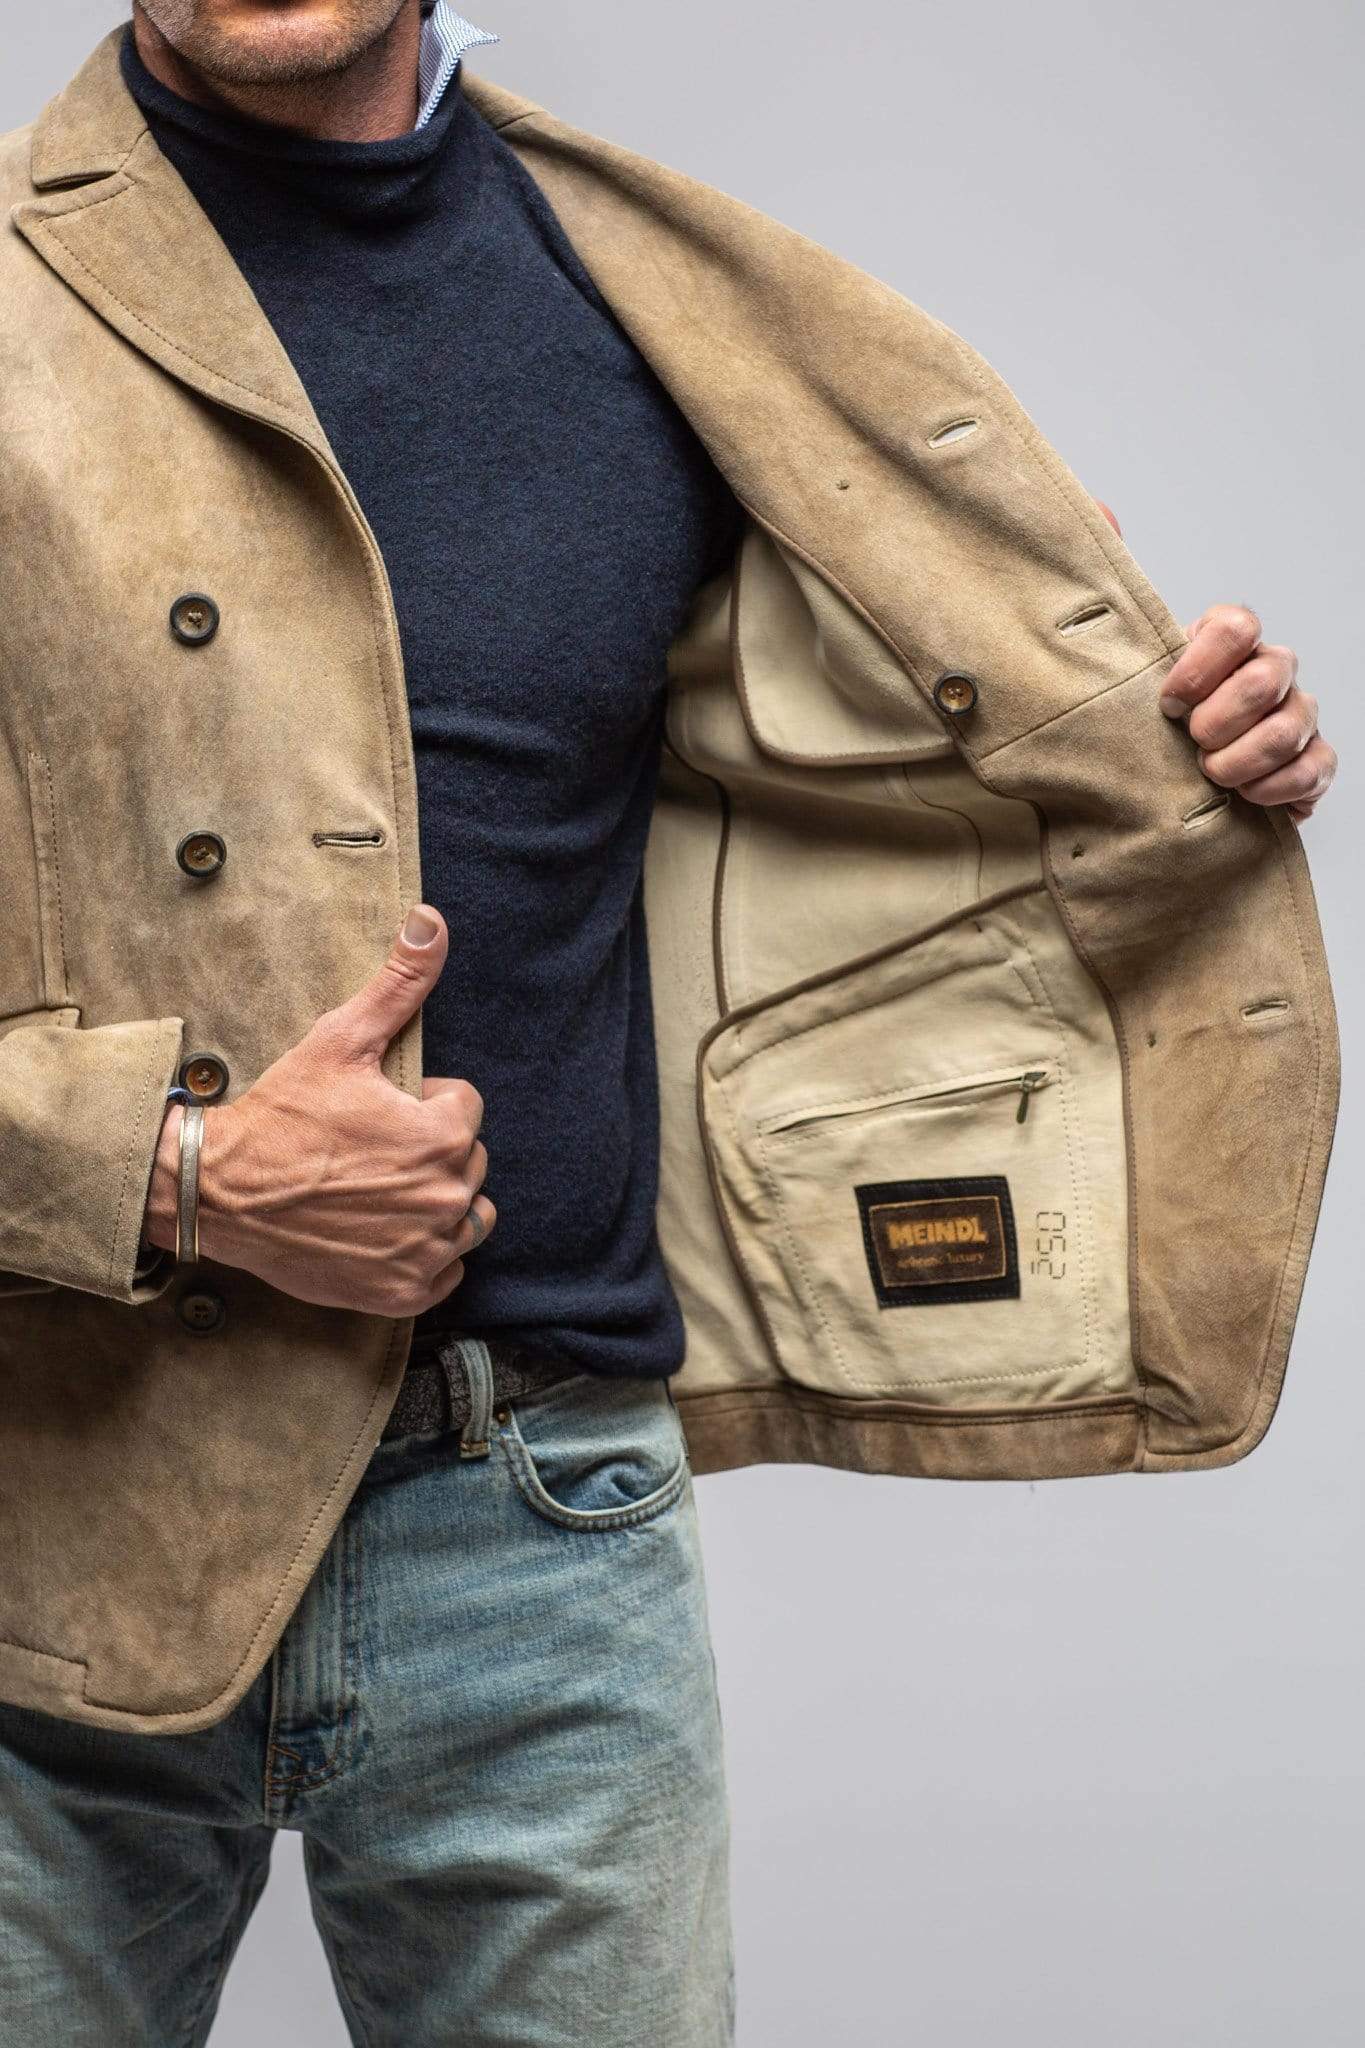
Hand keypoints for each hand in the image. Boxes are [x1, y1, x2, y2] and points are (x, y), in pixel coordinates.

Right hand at [144, 906, 495, 1314]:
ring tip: (383, 1190)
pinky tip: (380, 1234)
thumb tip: (433, 920)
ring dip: (439, 1204)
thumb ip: (399, 983)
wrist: (218, 1191)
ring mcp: (425, 1251)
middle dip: (431, 1152)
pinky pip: (446, 1272)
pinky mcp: (403, 1291)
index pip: (465, 1109)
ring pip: (469, 1219)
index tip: (379, 1111)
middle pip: (469, 1163)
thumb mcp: (340, 1040)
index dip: (423, 1104)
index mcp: (441, 1136)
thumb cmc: (280, 1115)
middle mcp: (444, 1198)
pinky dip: (422, 1256)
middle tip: (371, 1151)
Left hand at [1090, 502, 1333, 824]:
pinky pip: (1314, 768)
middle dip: (1223, 716)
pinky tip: (1246, 797)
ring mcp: (1293, 717)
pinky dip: (1278, 787)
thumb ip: (1110, 590)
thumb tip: (1100, 513)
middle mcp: (1267, 672)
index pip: (1236, 625)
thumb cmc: (1143, 720)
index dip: (1202, 664)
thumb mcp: (1115, 661)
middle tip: (1189, 741)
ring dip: (1243, 757)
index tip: (1166, 702)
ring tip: (1209, 774)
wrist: (1157, 784)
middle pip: (1269, 675)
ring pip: (1291, 725)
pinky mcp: (1307, 764)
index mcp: (1223, 644)